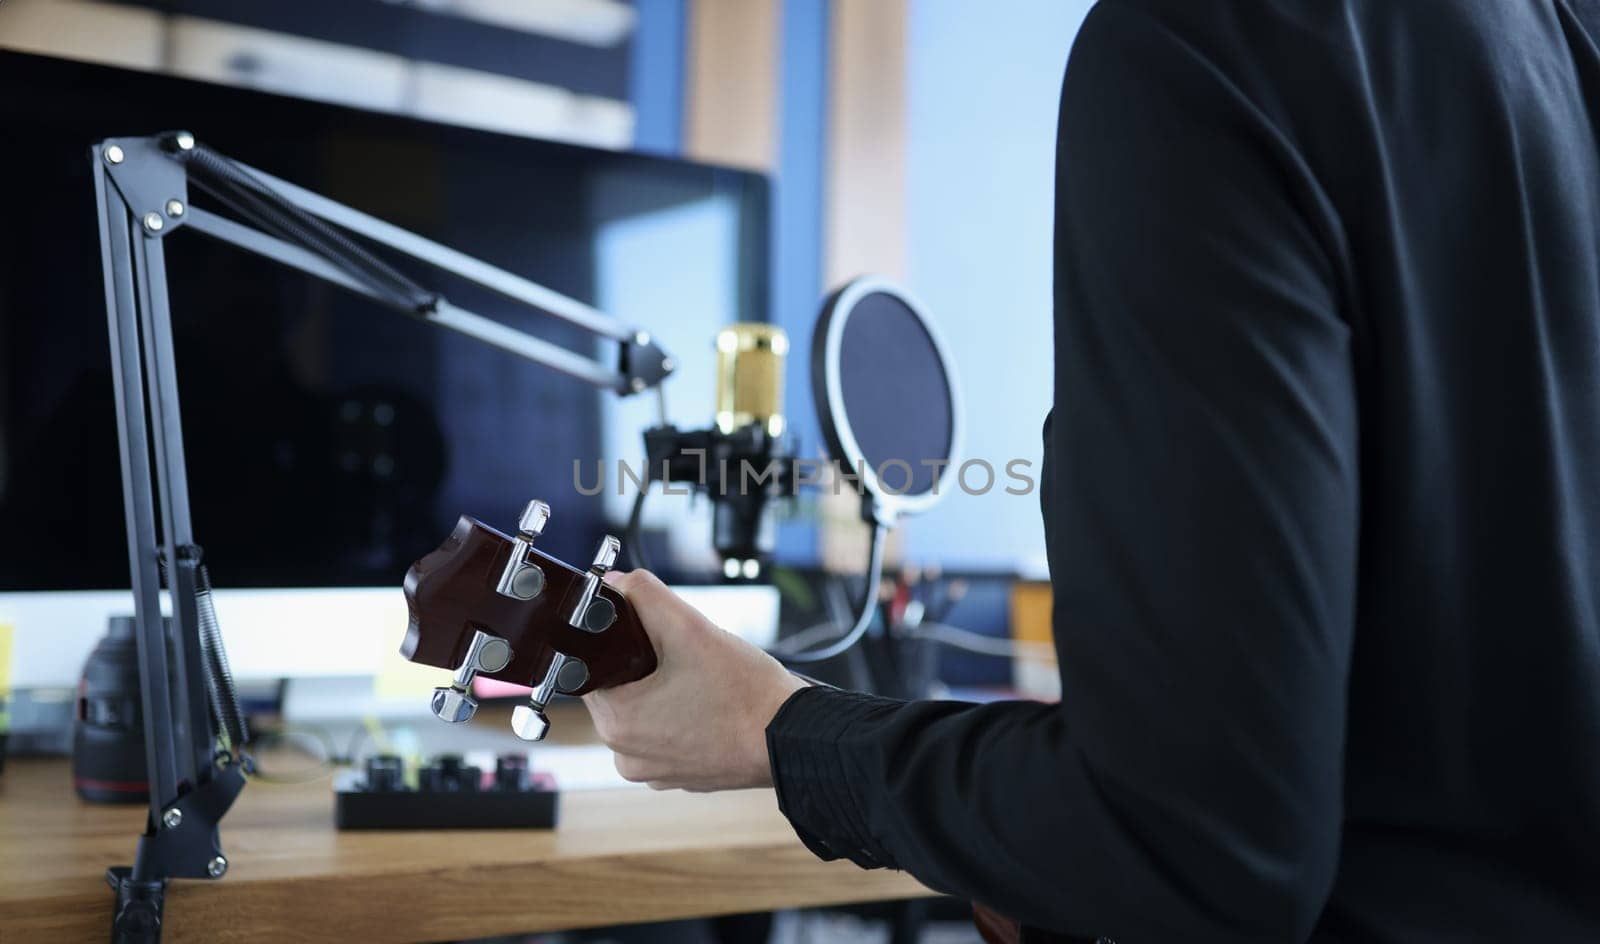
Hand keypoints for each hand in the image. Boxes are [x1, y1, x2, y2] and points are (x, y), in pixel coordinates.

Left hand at [582, 568, 806, 790]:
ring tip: (703, 683)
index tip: (651, 636)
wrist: (795, 739)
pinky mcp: (681, 778)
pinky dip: (684, 718)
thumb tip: (617, 583)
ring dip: (665, 691)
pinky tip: (711, 706)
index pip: (594, 668)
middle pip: (620, 689)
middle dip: (646, 666)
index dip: (620, 643)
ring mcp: (655, 773)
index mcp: (617, 724)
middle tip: (686, 657)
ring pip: (645, 712)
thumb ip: (647, 597)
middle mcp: (627, 757)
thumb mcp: (693, 629)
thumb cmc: (747, 693)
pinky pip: (669, 736)